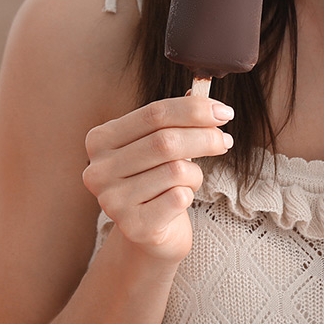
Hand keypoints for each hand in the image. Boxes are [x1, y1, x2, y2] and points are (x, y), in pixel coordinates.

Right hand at [81, 95, 233, 265]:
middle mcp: (99, 169)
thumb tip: (199, 89)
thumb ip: (175, 118)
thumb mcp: (159, 144)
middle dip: (204, 137)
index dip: (193, 110)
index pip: (154, 113)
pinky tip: (181, 199)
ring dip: (195, 173)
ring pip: (176, 170)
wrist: (149, 233)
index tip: (224, 111)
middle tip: (225, 141)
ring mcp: (111, 200)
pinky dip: (189, 194)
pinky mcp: (132, 226)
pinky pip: (178, 198)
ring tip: (190, 180)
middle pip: (165, 140)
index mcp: (101, 139)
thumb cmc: (156, 181)